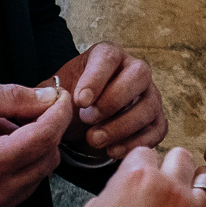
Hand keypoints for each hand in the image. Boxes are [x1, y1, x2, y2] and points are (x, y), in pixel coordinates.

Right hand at [0, 82, 71, 206]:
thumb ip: (8, 96)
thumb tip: (47, 98)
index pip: (45, 137)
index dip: (60, 111)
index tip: (61, 95)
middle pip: (49, 156)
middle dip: (46, 127)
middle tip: (20, 108)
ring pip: (39, 173)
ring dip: (32, 145)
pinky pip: (24, 186)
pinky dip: (21, 163)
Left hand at [47, 42, 166, 158]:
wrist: (82, 119)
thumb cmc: (72, 100)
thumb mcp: (57, 92)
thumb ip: (49, 95)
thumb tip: (48, 100)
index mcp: (108, 55)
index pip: (109, 57)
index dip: (96, 78)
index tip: (79, 101)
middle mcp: (134, 70)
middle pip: (139, 75)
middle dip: (113, 100)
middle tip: (88, 119)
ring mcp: (149, 94)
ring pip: (149, 106)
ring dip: (122, 126)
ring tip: (94, 140)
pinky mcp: (156, 119)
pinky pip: (157, 130)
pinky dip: (137, 142)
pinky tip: (112, 151)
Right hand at [64, 146, 205, 206]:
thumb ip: (114, 194)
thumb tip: (122, 194)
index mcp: (138, 177)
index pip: (146, 153)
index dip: (140, 167)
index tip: (140, 180)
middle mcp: (170, 188)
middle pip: (182, 157)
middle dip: (173, 169)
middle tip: (165, 189)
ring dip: (195, 192)